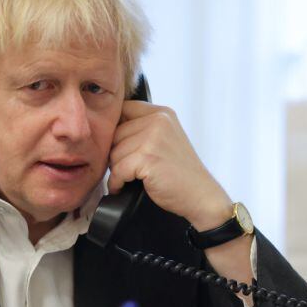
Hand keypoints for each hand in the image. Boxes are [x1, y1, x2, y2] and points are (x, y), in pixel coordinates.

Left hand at [108, 101, 232, 229]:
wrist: (201, 196)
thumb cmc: (180, 173)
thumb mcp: (165, 139)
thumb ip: (143, 128)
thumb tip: (105, 131)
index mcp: (162, 113)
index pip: (122, 110)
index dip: (117, 131)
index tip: (126, 150)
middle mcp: (158, 120)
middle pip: (115, 134)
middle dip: (117, 155)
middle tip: (130, 170)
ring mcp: (153, 138)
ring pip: (114, 153)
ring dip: (118, 171)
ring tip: (132, 179)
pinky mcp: (147, 157)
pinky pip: (118, 169)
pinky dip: (118, 183)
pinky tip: (126, 187)